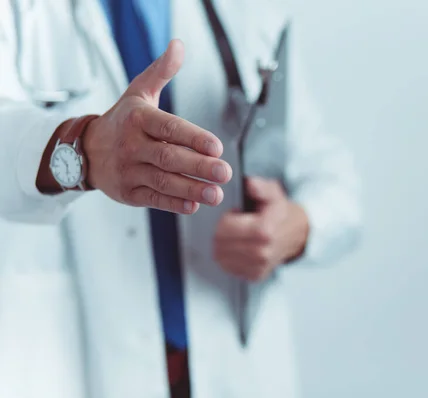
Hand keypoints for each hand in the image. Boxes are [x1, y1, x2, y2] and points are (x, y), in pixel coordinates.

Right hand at [83, 40, 231, 213]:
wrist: (85, 149)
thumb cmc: (122, 120)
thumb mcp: (138, 92)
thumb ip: (162, 71)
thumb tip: (179, 46)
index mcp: (137, 119)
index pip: (168, 128)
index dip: (193, 138)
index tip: (217, 147)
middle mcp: (131, 145)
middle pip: (169, 157)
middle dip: (199, 166)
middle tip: (225, 173)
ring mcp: (128, 170)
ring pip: (163, 181)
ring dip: (191, 189)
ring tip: (216, 193)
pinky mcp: (127, 193)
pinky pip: (152, 199)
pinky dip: (173, 203)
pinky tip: (194, 205)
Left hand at [213, 177, 309, 281]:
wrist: (297, 233)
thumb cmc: (280, 211)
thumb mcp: (272, 193)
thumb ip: (260, 187)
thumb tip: (249, 184)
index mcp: (263, 231)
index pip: (223, 229)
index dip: (226, 218)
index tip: (236, 214)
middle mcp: (261, 253)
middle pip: (219, 244)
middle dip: (222, 233)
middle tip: (236, 225)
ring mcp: (258, 267)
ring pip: (221, 257)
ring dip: (225, 245)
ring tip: (239, 236)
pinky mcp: (255, 276)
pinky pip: (229, 268)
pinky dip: (230, 258)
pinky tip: (241, 248)